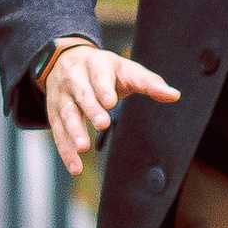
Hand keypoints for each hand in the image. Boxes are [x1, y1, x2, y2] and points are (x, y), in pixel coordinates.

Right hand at [40, 39, 183, 176]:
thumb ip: (149, 83)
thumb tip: (174, 95)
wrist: (65, 60)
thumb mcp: (126, 70)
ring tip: (83, 147)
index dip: (103, 88)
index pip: (99, 75)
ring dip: (73, 130)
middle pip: (81, 93)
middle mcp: (75, 78)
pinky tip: (75, 167)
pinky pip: (58, 133)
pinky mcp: (53, 112)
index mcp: (95, 64)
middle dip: (91, 108)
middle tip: (102, 123)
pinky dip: (66, 151)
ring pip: (66, 113)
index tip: (110, 101)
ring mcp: (62, 96)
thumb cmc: (104, 70)